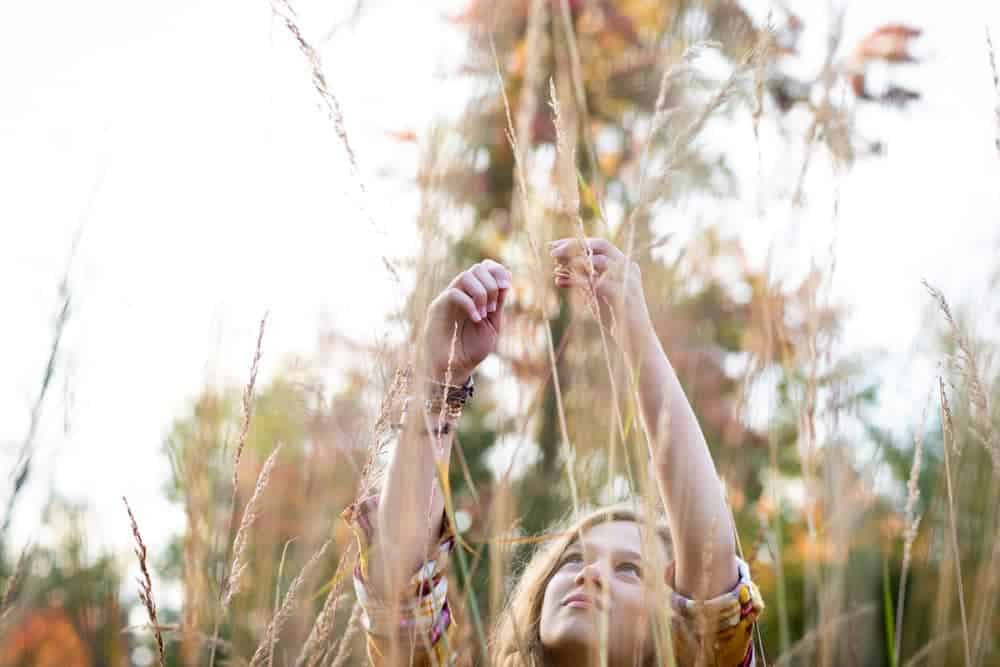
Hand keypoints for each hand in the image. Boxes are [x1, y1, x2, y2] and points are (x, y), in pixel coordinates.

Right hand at [422, 259, 511, 383]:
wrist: (455, 368)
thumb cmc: (472, 349)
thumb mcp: (493, 324)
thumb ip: (498, 303)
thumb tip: (507, 278)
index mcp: (476, 295)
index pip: (485, 267)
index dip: (498, 270)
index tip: (506, 286)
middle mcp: (462, 293)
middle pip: (477, 268)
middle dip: (491, 285)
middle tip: (493, 308)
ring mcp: (448, 299)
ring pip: (465, 276)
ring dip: (481, 293)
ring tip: (484, 314)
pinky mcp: (438, 308)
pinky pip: (454, 293)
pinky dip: (469, 303)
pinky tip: (476, 319)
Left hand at [549, 237, 651, 338]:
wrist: (635, 340)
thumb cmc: (616, 317)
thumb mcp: (595, 296)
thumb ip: (581, 282)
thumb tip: (557, 273)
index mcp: (623, 264)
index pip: (599, 244)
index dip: (576, 242)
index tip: (553, 245)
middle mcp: (628, 267)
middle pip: (601, 245)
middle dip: (575, 245)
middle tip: (552, 252)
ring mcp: (628, 280)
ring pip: (600, 261)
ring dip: (575, 263)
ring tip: (556, 269)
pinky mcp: (624, 295)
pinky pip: (598, 282)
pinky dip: (577, 280)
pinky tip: (561, 282)